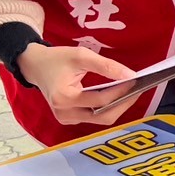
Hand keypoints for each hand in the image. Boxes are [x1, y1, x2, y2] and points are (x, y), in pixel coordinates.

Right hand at [17, 44, 134, 126]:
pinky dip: (107, 108)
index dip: (121, 92)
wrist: (36, 66)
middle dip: (123, 104)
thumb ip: (107, 66)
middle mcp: (64, 113)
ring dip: (118, 106)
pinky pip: (94, 117)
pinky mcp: (70, 119)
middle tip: (138, 89)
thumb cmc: (57, 59)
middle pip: (103, 116)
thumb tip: (131, 76)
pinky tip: (117, 96)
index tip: (136, 81)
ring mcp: (66, 119)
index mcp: (64, 98)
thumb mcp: (81, 56)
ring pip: (101, 119)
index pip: (100, 101)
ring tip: (131, 91)